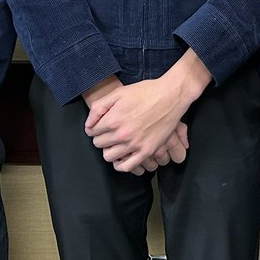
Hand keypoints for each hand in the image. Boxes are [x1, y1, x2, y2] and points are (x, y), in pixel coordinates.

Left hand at [84, 51, 210, 172]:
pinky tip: (122, 156)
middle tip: (108, 132)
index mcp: (113, 119)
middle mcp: (121, 134)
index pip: (91, 132)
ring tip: (115, 143)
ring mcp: (134, 144)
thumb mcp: (118, 93)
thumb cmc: (145, 92)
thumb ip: (99, 108)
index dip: (94, 127)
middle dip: (101, 137)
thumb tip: (88, 125)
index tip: (100, 126)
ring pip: (109, 157)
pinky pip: (127, 167)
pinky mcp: (146, 151)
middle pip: (99, 144)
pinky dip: (120, 164)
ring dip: (109, 150)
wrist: (170, 96)